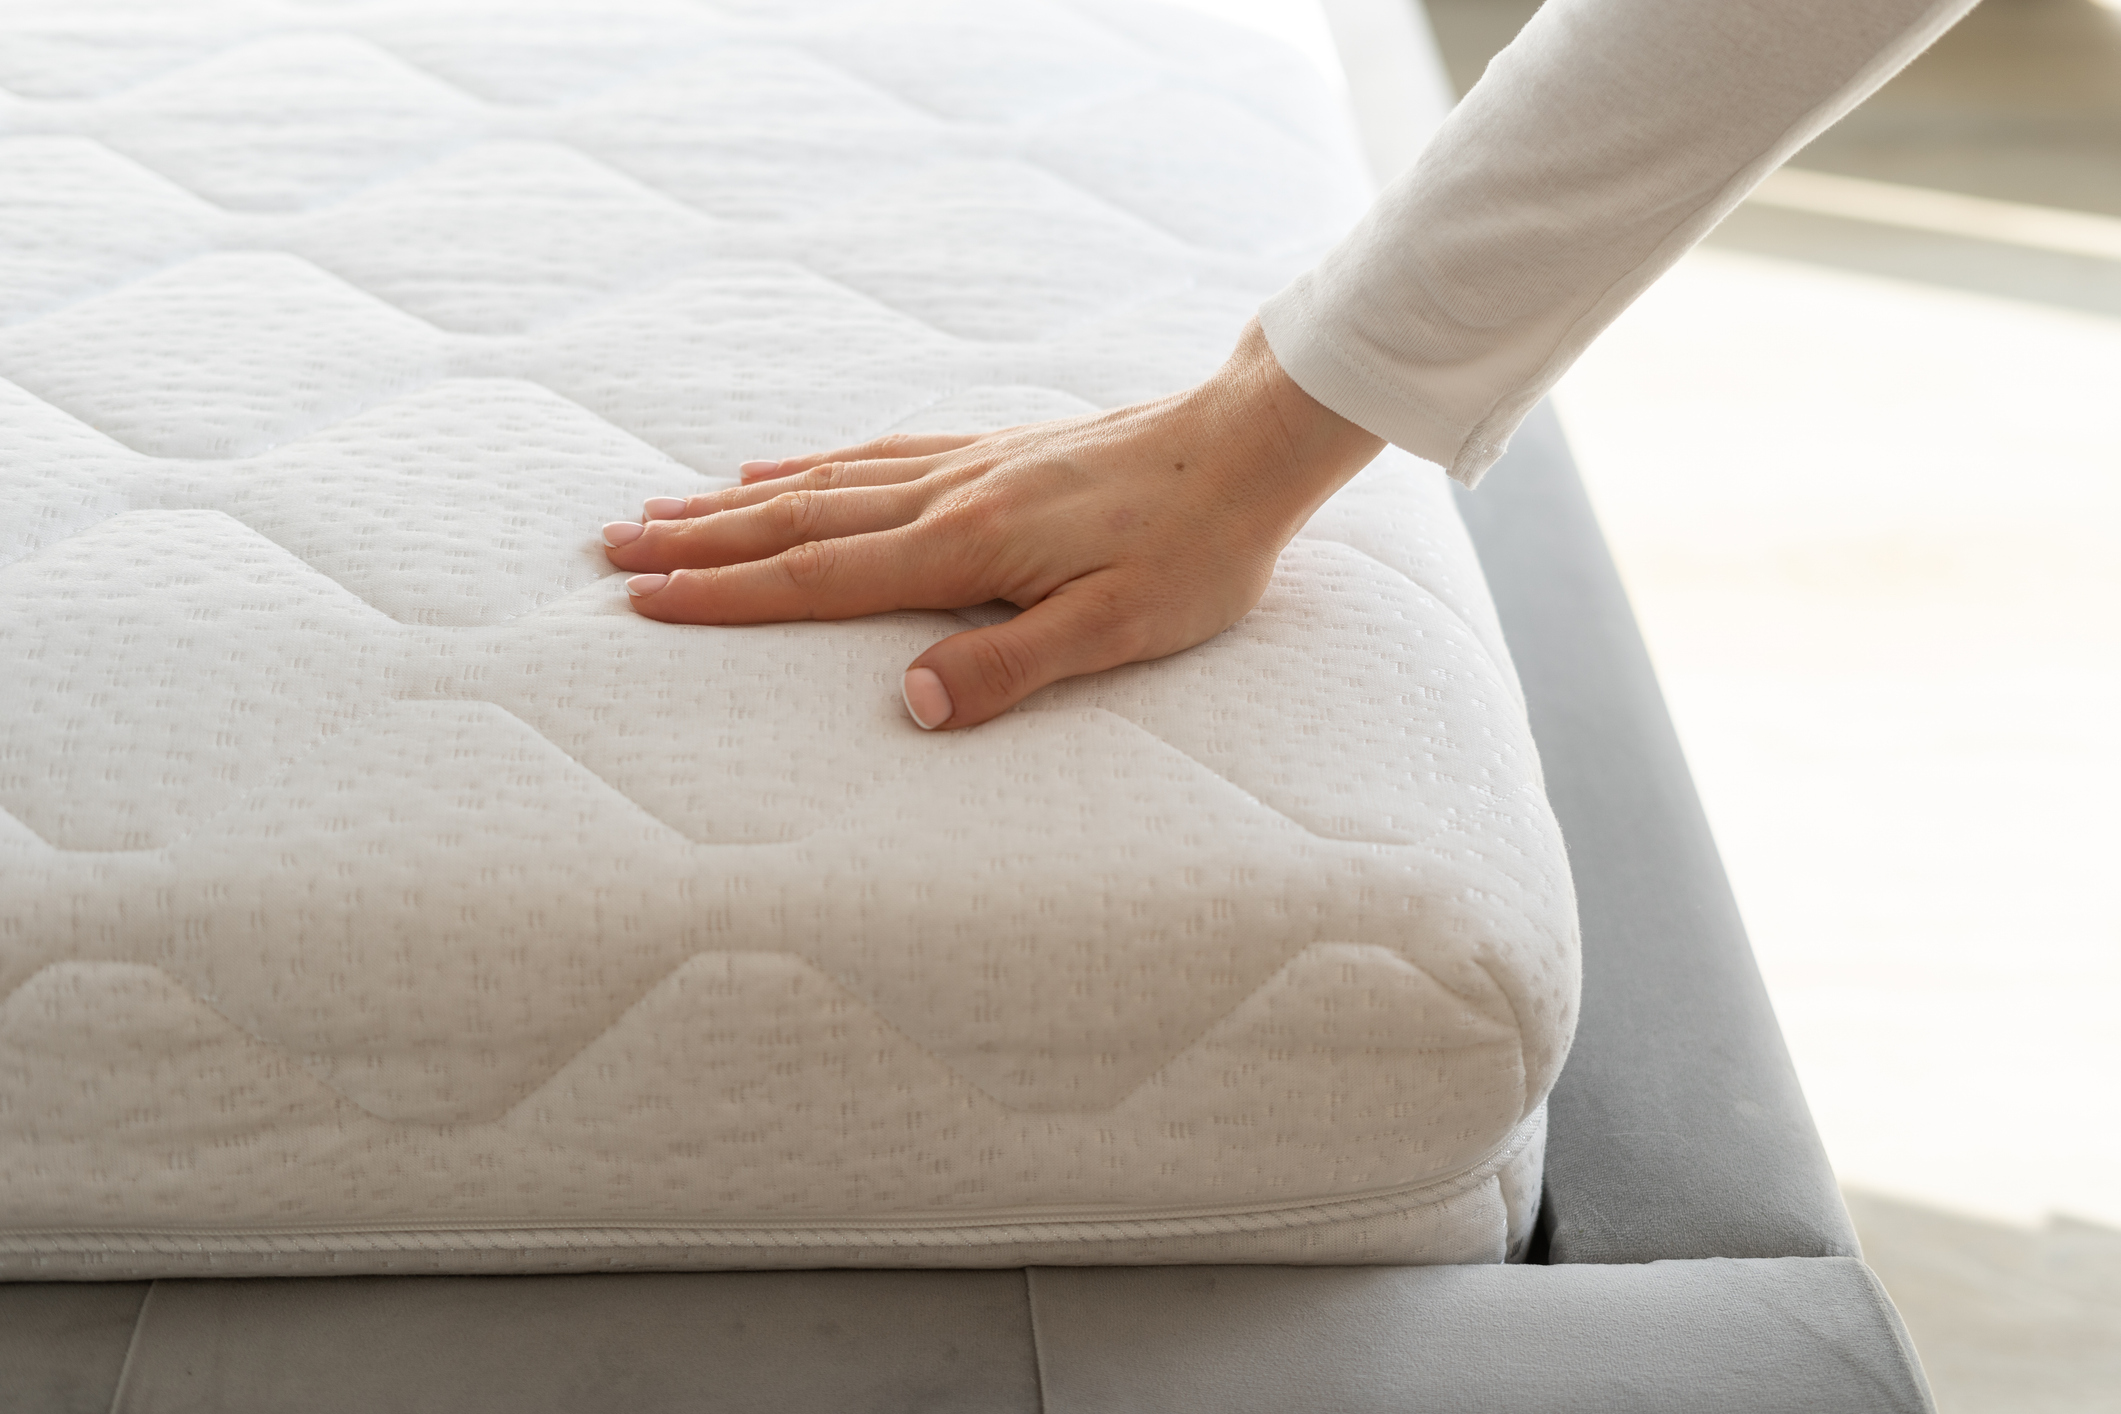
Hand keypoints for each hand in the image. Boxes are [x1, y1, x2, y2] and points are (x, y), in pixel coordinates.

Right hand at [599, 321, 1384, 728]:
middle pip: (797, 521)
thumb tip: (907, 705)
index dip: (728, 596)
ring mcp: (967, 464)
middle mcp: (949, 496)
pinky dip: (811, 463)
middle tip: (611, 546)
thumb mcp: (1119, 628)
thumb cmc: (1197, 549)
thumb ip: (1012, 668)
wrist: (1248, 445)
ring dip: (736, 502)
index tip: (644, 599)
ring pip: (824, 482)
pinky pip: (875, 452)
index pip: (820, 578)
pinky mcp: (993, 450)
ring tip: (662, 506)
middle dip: (700, 542)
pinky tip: (780, 467)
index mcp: (967, 548)